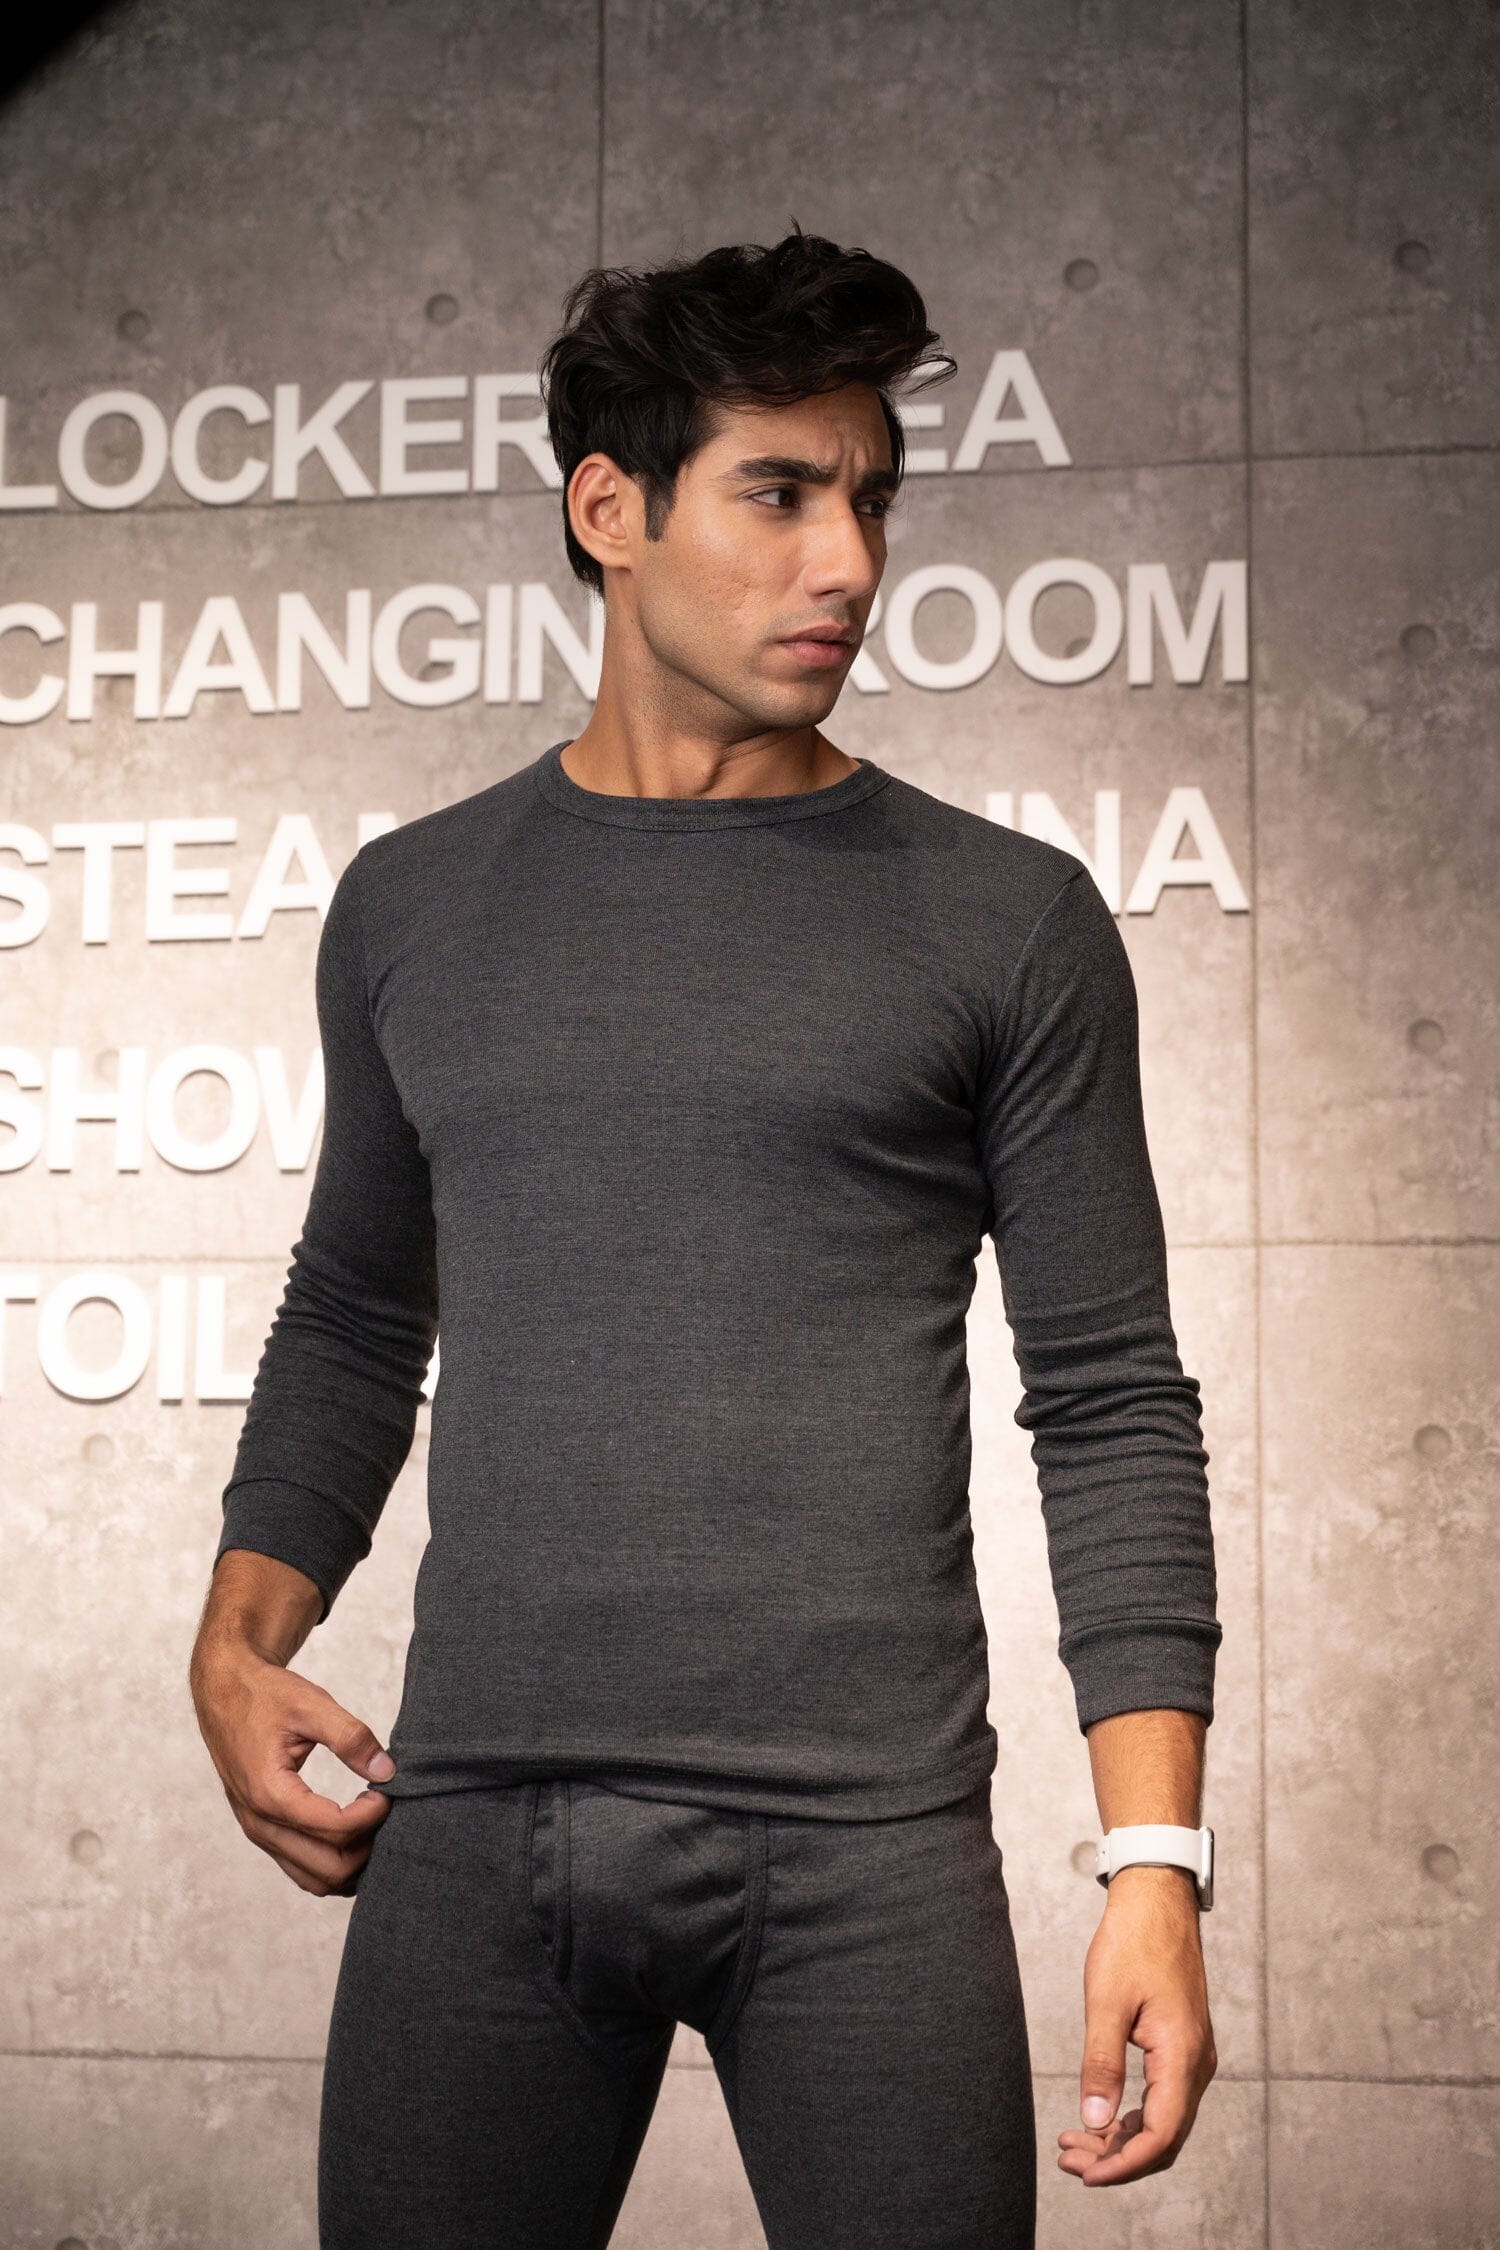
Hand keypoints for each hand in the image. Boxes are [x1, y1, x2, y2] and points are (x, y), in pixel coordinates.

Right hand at [190, 1642, 394, 1896]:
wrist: (223, 1692)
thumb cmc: (265, 1695)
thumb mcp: (311, 1704)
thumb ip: (351, 1737)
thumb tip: (387, 1771)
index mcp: (270, 1793)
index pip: (335, 1830)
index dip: (373, 1815)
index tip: (388, 1789)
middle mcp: (260, 1823)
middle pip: (329, 1869)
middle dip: (366, 1847)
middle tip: (384, 1809)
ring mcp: (258, 1831)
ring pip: (315, 1879)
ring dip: (351, 1861)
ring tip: (372, 1821)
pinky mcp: (262, 1830)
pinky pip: (301, 1866)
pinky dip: (333, 1860)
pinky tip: (354, 1829)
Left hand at [1057, 1863, 1217, 2184]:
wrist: (1158, 1900)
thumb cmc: (1133, 1942)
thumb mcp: (1107, 2001)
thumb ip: (1101, 2063)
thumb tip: (1093, 2121)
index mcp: (1183, 2056)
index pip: (1161, 2136)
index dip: (1124, 2165)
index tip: (1086, 2175)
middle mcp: (1196, 2064)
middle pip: (1163, 2137)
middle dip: (1117, 2159)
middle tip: (1069, 2162)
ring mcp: (1192, 2057)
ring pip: (1163, 2121)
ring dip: (1121, 2140)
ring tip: (1074, 2146)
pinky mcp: (1182, 2047)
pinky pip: (1162, 2100)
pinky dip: (1131, 2117)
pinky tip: (1099, 2119)